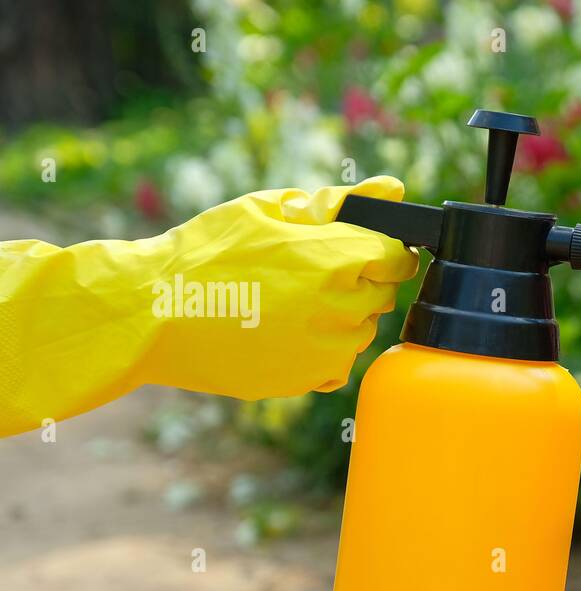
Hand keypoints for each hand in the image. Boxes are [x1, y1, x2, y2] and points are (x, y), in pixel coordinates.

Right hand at [134, 175, 418, 398]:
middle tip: (310, 271)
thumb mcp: (268, 210)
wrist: (152, 314)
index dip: (384, 248)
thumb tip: (394, 189)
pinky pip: (338, 363)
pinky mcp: (306, 381)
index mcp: (334, 259)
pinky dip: (322, 348)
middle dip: (359, 279)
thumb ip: (340, 203)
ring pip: (362, 330)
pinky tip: (284, 331)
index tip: (366, 247)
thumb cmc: (205, 252)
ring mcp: (325, 350)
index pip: (397, 257)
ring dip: (341, 315)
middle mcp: (339, 309)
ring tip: (289, 301)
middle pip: (382, 293)